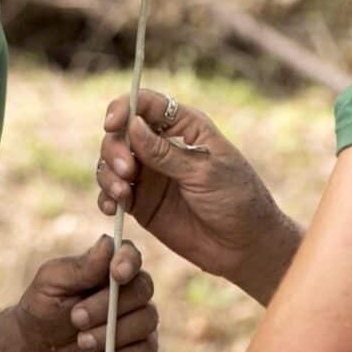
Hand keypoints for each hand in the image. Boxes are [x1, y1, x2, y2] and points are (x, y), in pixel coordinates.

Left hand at [8, 237, 156, 351]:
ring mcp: (138, 318)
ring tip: (82, 341)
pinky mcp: (139, 347)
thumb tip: (108, 244)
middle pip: (142, 289)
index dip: (129, 262)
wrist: (35, 350)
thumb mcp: (51, 283)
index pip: (131, 255)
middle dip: (108, 306)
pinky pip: (147, 350)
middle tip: (76, 318)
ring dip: (113, 334)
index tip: (116, 274)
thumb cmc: (42, 308)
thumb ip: (81, 266)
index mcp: (108, 265)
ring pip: (147, 320)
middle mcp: (129, 288)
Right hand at [94, 90, 294, 295]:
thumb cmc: (237, 201)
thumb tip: (132, 126)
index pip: (147, 104)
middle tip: (126, 170)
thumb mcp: (204, 173)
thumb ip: (165, 153)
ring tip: (122, 194)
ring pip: (111, 162)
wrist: (245, 246)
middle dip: (115, 148)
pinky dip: (106, 197)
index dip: (124, 108)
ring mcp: (151, 175)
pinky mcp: (142, 203)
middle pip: (122, 133)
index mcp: (185, 127)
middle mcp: (162, 146)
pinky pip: (113, 193)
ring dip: (108, 174)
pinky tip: (113, 208)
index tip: (113, 124)